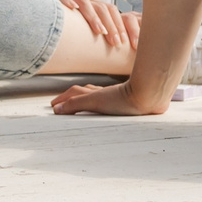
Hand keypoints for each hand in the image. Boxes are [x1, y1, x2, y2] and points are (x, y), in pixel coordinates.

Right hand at [50, 79, 166, 115]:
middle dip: (70, 98)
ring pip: (95, 96)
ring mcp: (114, 97)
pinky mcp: (126, 103)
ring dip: (84, 99)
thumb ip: (75, 105)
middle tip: (62, 105)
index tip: (54, 106)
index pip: (73, 94)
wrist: (148, 96)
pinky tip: (106, 109)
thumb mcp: (95, 102)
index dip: (62, 99)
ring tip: (80, 105)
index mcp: (93, 94)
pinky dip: (100, 104)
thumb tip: (57, 109)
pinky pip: (108, 103)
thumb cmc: (123, 99)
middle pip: (82, 93)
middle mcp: (103, 93)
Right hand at [52, 0, 136, 53]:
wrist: (46, 12)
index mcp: (96, 5)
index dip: (119, 25)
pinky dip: (66, 0)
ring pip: (85, 2)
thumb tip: (118, 48)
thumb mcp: (90, 30)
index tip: (124, 42)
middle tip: (115, 42)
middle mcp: (86, 0)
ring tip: (100, 30)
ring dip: (93, 16)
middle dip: (111, 25)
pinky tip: (72, 7)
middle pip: (102, 8)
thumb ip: (101, 34)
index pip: (111, 11)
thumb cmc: (73, 27)